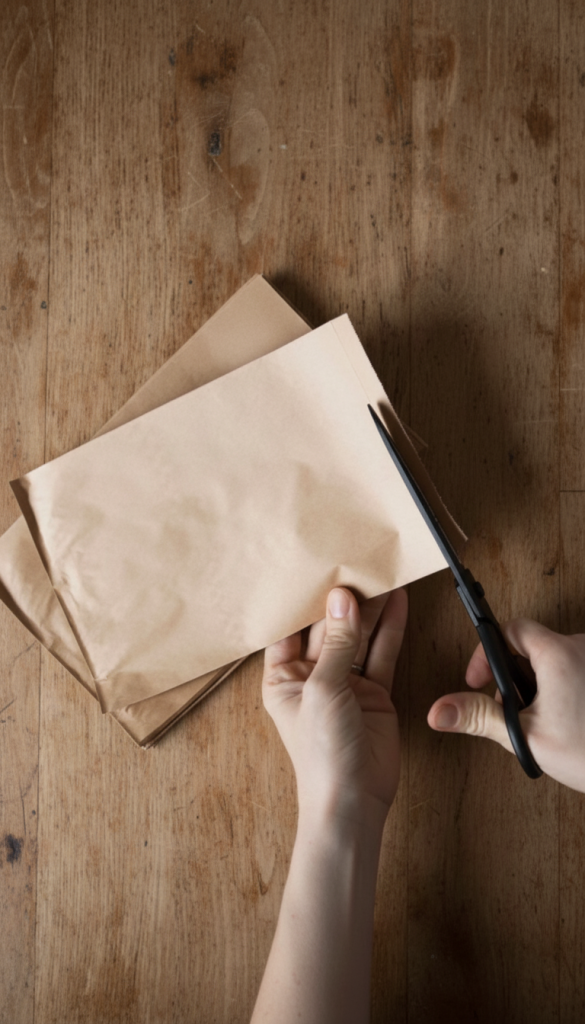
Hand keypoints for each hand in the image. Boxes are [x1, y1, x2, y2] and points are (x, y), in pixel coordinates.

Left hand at [262, 587, 407, 825]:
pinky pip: (382, 653)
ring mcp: (345, 684)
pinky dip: (391, 628)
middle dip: (342, 598)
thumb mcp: (323, 691)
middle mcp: (312, 677)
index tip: (315, 564)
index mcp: (282, 677)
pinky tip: (398, 600)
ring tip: (381, 570)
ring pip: (358, 636)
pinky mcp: (374, 692)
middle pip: (328, 628)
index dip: (303, 599)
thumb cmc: (321, 754)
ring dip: (370, 608)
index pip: (290, 628)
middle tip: (356, 560)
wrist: (353, 801)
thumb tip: (342, 598)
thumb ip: (337, 643)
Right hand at [427, 618, 584, 791]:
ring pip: (553, 661)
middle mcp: (581, 648)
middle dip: (514, 676)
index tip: (481, 679)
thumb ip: (478, 717)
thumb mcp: (525, 736)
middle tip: (512, 709)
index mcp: (558, 654)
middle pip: (531, 646)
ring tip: (541, 720)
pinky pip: (574, 671)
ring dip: (538, 685)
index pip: (513, 628)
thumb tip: (439, 711)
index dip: (487, 651)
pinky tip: (565, 721)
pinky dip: (561, 690)